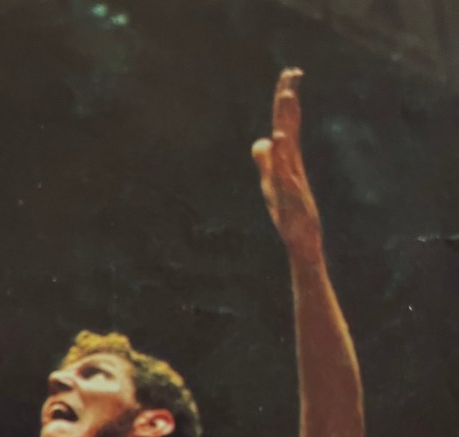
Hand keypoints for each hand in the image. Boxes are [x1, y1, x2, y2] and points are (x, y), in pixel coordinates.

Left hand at [252, 68, 322, 259]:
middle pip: (289, 125)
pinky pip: (286, 170)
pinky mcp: (290, 192)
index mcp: (287, 158)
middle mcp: (291, 163)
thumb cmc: (288, 212)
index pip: (285, 122)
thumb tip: (261, 142)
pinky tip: (279, 140)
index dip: (285, 100)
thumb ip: (266, 161)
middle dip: (288, 98)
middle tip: (292, 71)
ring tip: (286, 97)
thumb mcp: (271, 181)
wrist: (302, 238)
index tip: (288, 74)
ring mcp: (291, 176)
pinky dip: (282, 155)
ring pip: (289, 142)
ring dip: (287, 119)